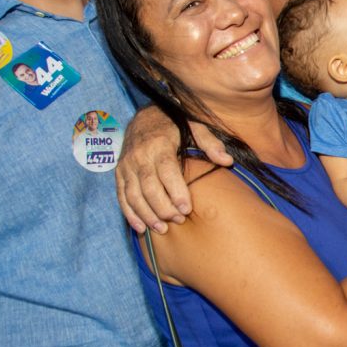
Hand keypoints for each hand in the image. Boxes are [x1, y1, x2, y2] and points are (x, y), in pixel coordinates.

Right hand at [116, 106, 231, 232]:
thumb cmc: (175, 126)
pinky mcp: (119, 173)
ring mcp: (127, 166)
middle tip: (179, 220)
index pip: (167, 171)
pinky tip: (141, 228)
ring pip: (134, 195)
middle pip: (149, 188)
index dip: (176, 192)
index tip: (186, 209)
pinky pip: (121, 196)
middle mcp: (140, 156)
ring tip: (162, 229)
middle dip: (163, 208)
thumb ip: (211, 143)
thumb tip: (227, 161)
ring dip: (147, 215)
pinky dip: (130, 214)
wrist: (145, 118)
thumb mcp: (195, 127)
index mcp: (159, 145)